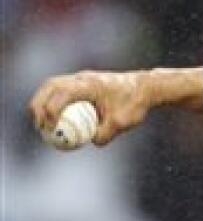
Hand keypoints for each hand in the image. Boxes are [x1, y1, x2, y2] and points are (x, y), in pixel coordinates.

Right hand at [29, 70, 150, 145]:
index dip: (52, 110)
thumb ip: (106, 133)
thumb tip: (91, 142)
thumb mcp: (123, 123)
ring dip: (42, 101)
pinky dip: (53, 101)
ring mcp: (81, 78)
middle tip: (39, 125)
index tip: (51, 128)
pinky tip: (53, 119)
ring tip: (41, 123)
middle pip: (51, 86)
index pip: (62, 94)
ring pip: (53, 85)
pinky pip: (61, 90)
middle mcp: (83, 78)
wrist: (146, 87)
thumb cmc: (135, 104)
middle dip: (39, 105)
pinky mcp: (82, 82)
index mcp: (91, 85)